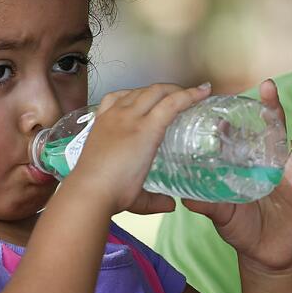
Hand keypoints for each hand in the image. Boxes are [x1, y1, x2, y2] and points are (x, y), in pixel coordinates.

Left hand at [69, 82, 212, 215]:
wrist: (87, 191)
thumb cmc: (117, 193)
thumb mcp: (142, 198)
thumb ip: (159, 200)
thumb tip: (171, 204)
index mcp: (146, 131)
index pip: (172, 103)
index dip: (191, 94)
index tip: (204, 90)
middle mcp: (129, 117)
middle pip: (156, 91)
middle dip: (175, 88)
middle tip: (186, 93)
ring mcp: (112, 116)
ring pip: (136, 91)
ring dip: (153, 90)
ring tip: (162, 96)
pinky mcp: (99, 120)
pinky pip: (115, 96)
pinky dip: (128, 93)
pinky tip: (132, 97)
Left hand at [182, 80, 291, 272]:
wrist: (263, 257)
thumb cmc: (241, 229)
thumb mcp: (222, 215)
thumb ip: (208, 204)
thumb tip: (183, 198)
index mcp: (253, 164)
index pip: (246, 136)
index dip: (236, 121)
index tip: (224, 104)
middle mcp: (275, 164)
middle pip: (277, 130)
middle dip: (274, 108)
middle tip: (268, 84)